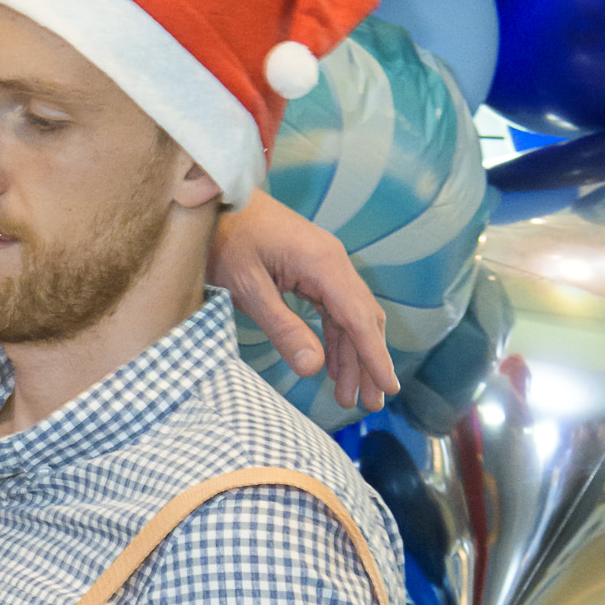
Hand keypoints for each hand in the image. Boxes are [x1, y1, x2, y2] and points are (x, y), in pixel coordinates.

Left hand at [207, 192, 397, 414]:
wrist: (217, 199)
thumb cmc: (226, 238)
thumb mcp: (248, 288)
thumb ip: (281, 327)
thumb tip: (313, 368)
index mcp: (323, 264)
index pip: (359, 319)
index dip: (374, 357)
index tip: (388, 388)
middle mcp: (333, 262)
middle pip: (362, 320)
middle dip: (368, 363)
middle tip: (372, 404)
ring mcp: (325, 265)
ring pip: (350, 317)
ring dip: (352, 356)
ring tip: (350, 396)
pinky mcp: (312, 269)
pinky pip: (333, 309)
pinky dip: (336, 339)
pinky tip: (334, 366)